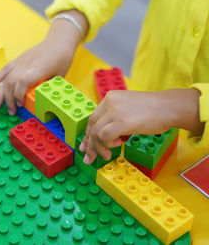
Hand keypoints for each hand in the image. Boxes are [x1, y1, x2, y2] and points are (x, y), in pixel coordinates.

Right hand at [0, 10, 88, 114]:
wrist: (58, 41)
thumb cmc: (61, 59)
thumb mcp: (60, 77)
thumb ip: (49, 89)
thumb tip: (43, 103)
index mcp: (38, 69)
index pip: (23, 81)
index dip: (19, 94)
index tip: (20, 104)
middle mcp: (27, 65)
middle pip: (11, 82)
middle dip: (8, 100)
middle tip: (12, 112)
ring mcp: (20, 62)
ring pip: (5, 79)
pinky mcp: (17, 60)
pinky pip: (4, 70)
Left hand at [79, 89, 202, 163]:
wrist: (170, 107)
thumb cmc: (153, 111)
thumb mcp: (128, 109)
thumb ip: (114, 118)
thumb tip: (104, 136)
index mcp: (110, 97)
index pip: (93, 118)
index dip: (88, 134)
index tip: (86, 146)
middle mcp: (109, 102)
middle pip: (92, 126)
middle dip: (89, 144)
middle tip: (89, 158)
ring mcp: (114, 111)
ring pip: (96, 133)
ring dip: (98, 148)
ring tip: (107, 154)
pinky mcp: (121, 121)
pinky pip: (104, 136)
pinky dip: (106, 144)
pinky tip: (117, 146)